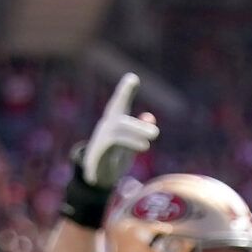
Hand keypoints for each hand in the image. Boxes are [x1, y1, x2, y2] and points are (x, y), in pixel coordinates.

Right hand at [77, 73, 158, 190]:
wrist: (98, 173)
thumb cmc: (118, 153)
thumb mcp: (131, 141)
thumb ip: (140, 129)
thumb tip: (150, 118)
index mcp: (116, 121)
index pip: (121, 104)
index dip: (125, 92)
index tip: (132, 78)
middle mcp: (107, 128)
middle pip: (121, 123)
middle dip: (137, 126)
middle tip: (156, 133)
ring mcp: (99, 142)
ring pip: (115, 139)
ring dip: (130, 141)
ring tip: (146, 146)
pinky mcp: (95, 158)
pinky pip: (99, 158)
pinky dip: (100, 165)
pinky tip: (105, 171)